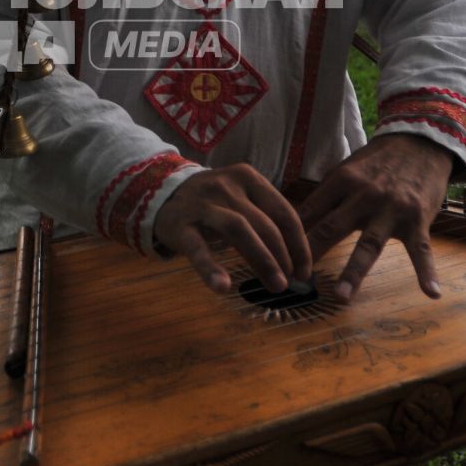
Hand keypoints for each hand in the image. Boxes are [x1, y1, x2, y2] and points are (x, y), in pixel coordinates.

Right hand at [152, 163, 308, 297]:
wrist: (160, 193)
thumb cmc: (212, 202)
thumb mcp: (240, 198)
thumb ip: (265, 220)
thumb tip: (296, 261)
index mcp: (248, 178)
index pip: (283, 212)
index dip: (299, 244)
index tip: (305, 270)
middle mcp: (227, 186)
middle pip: (265, 223)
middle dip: (284, 256)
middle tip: (291, 283)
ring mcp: (203, 204)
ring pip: (239, 230)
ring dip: (262, 260)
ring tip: (276, 286)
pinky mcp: (181, 225)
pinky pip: (198, 249)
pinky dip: (211, 268)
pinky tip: (223, 287)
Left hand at [297, 133, 454, 302]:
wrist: (421, 142)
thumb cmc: (377, 161)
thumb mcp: (347, 169)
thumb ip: (325, 196)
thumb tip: (293, 222)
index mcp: (341, 181)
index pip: (310, 211)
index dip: (290, 234)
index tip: (275, 257)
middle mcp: (364, 195)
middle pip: (332, 227)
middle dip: (311, 253)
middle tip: (292, 279)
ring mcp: (392, 210)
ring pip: (370, 244)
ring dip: (354, 272)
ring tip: (341, 296)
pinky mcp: (418, 220)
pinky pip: (421, 250)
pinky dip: (426, 271)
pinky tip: (430, 293)